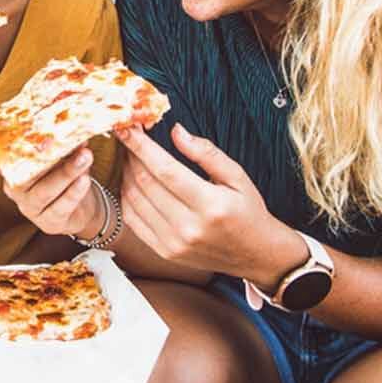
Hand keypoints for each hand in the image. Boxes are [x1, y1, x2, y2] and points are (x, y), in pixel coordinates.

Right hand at [0, 139, 104, 240]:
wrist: (81, 206)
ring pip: (43, 191)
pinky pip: (59, 207)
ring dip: (66, 173)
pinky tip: (84, 179)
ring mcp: (30, 207)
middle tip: (66, 140)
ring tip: (85, 157)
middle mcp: (14, 188)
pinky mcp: (48, 221)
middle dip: (44, 157)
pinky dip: (73, 192)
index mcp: (10, 167)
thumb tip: (75, 122)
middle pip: (21, 174)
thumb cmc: (63, 172)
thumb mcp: (58, 154)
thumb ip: (61, 141)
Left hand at [117, 123, 298, 283]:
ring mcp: (173, 243)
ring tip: (131, 157)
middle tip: (129, 137)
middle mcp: (188, 227)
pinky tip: (132, 182)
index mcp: (210, 205)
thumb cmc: (247, 211)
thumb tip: (176, 131)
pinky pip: (133, 220)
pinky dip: (127, 197)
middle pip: (145, 182)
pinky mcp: (164, 252)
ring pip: (134, 200)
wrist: (255, 254)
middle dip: (131, 155)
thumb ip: (206, 152)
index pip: (164, 169)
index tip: (126, 128)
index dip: (140, 146)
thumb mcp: (237, 176)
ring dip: (126, 174)